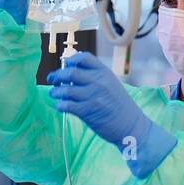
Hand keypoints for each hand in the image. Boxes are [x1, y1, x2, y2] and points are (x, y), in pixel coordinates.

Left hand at [47, 54, 176, 176]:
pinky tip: (60, 106)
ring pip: (65, 90)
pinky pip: (66, 105)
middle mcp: (99, 82)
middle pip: (71, 72)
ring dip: (56, 92)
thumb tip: (71, 71)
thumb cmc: (120, 106)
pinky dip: (60, 105)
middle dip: (57, 75)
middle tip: (52, 79)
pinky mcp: (88, 112)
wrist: (131, 126)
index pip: (84, 58)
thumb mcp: (112, 85)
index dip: (71, 60)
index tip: (65, 65)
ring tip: (54, 94)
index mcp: (105, 73)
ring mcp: (93, 97)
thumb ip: (96, 77)